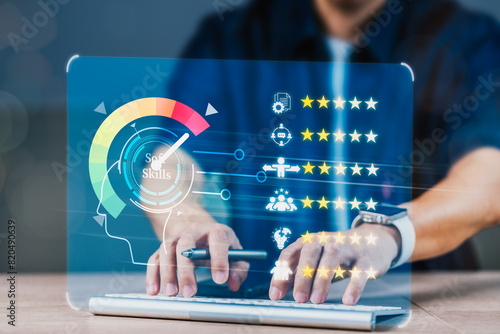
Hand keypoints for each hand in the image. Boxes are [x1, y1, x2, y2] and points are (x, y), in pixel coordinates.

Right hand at [145, 222, 248, 296]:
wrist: (200, 229)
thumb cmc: (221, 245)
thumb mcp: (236, 254)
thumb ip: (238, 269)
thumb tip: (233, 284)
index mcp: (216, 230)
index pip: (218, 239)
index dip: (219, 259)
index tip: (220, 280)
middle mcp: (194, 231)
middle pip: (186, 245)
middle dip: (186, 270)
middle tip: (189, 293)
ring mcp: (177, 238)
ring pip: (168, 250)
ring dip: (167, 273)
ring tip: (171, 293)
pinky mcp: (165, 248)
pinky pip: (155, 259)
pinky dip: (152, 275)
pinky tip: (153, 290)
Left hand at [268, 224, 400, 304]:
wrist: (373, 241)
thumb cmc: (338, 255)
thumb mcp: (316, 260)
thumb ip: (297, 272)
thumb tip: (277, 291)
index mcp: (309, 241)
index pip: (289, 254)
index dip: (281, 274)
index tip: (276, 295)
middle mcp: (325, 241)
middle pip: (309, 253)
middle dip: (302, 277)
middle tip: (299, 299)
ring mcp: (346, 248)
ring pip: (331, 259)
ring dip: (322, 280)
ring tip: (317, 301)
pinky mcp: (366, 258)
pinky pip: (359, 272)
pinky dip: (353, 287)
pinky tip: (348, 300)